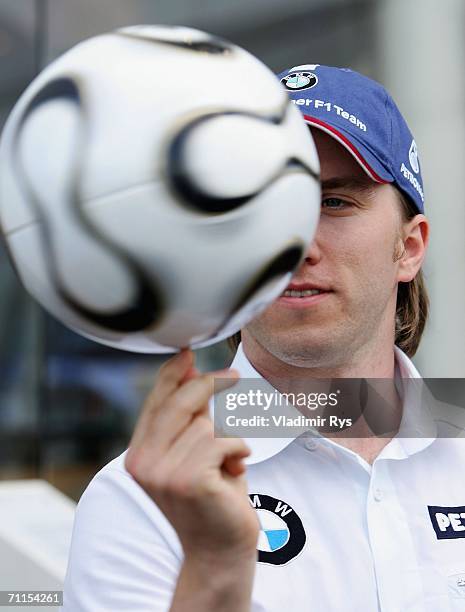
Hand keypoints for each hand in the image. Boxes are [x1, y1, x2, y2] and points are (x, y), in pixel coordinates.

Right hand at [125, 349, 258, 563]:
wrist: (218, 550)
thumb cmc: (211, 497)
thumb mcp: (195, 453)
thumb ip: (190, 418)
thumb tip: (193, 372)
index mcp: (140, 453)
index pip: (155, 401)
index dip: (173, 373)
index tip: (188, 352)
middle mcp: (143, 462)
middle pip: (180, 402)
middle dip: (210, 383)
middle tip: (234, 376)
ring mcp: (163, 473)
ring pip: (206, 423)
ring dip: (228, 435)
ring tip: (231, 459)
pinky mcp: (188, 480)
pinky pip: (223, 440)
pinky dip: (239, 448)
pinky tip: (237, 467)